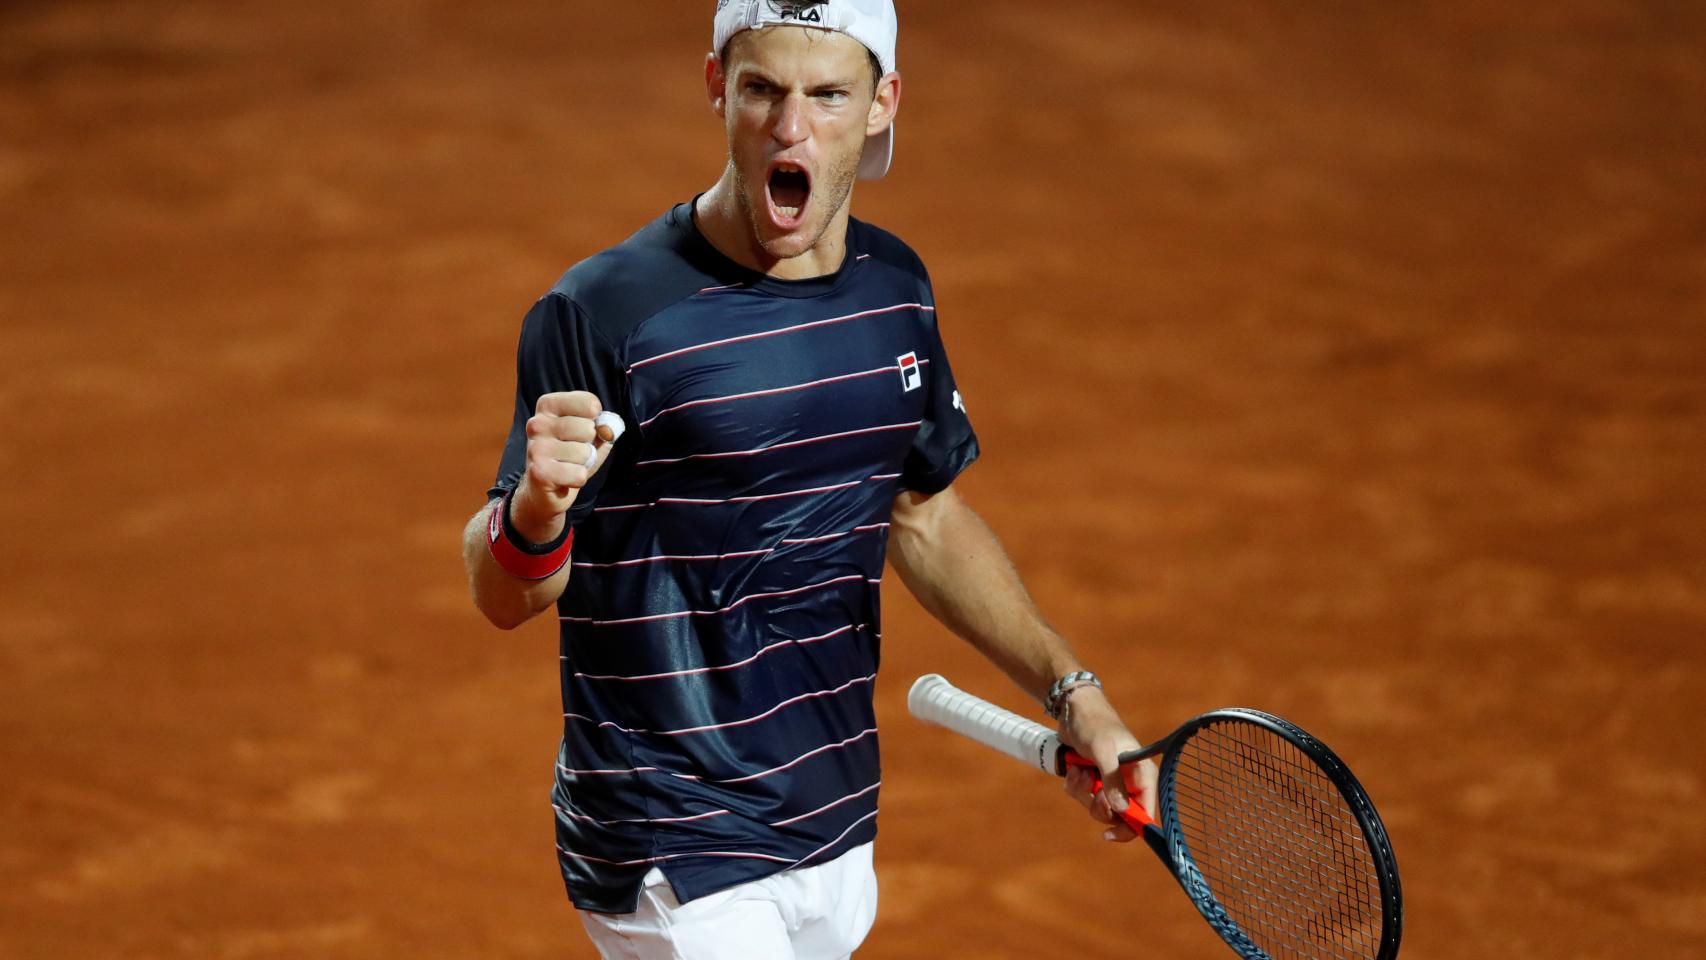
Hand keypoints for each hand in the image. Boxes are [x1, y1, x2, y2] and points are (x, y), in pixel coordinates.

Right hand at [510, 391, 619, 542]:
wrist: (543, 490)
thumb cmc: (569, 457)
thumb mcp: (588, 435)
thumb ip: (603, 427)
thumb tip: (608, 430)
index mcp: (548, 406)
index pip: (589, 403)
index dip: (597, 420)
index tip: (586, 427)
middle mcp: (537, 423)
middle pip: (587, 429)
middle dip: (589, 445)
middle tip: (573, 453)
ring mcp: (536, 447)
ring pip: (584, 453)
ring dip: (583, 464)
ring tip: (567, 465)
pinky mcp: (539, 471)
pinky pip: (579, 474)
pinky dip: (578, 479)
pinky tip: (564, 479)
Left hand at [1059, 685, 1159, 841]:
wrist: (1072, 708)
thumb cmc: (1094, 724)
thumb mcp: (1103, 750)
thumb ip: (1112, 779)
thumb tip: (1120, 809)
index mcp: (1142, 774)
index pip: (1145, 812)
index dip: (1131, 827)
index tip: (1109, 834)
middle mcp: (1129, 781)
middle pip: (1118, 815)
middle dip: (1098, 805)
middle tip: (1091, 789)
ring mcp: (1110, 781)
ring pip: (1097, 807)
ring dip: (1083, 792)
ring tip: (1079, 770)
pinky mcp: (1093, 779)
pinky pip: (1083, 797)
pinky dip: (1075, 786)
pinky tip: (1073, 768)